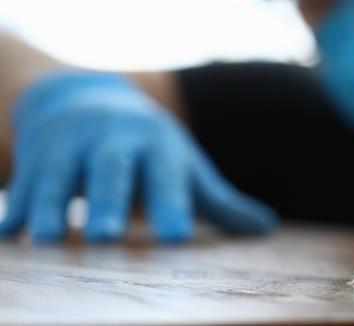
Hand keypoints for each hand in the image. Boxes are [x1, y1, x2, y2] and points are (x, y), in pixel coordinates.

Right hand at [0, 71, 276, 242]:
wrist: (88, 99)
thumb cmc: (150, 150)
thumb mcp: (183, 167)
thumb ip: (221, 202)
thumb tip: (267, 228)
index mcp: (158, 146)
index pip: (167, 179)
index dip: (171, 207)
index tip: (176, 239)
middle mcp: (114, 141)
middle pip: (112, 171)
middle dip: (109, 201)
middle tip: (109, 238)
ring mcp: (71, 144)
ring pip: (60, 175)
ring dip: (53, 205)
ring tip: (50, 240)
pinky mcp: (35, 156)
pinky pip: (24, 183)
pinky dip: (16, 206)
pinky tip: (8, 235)